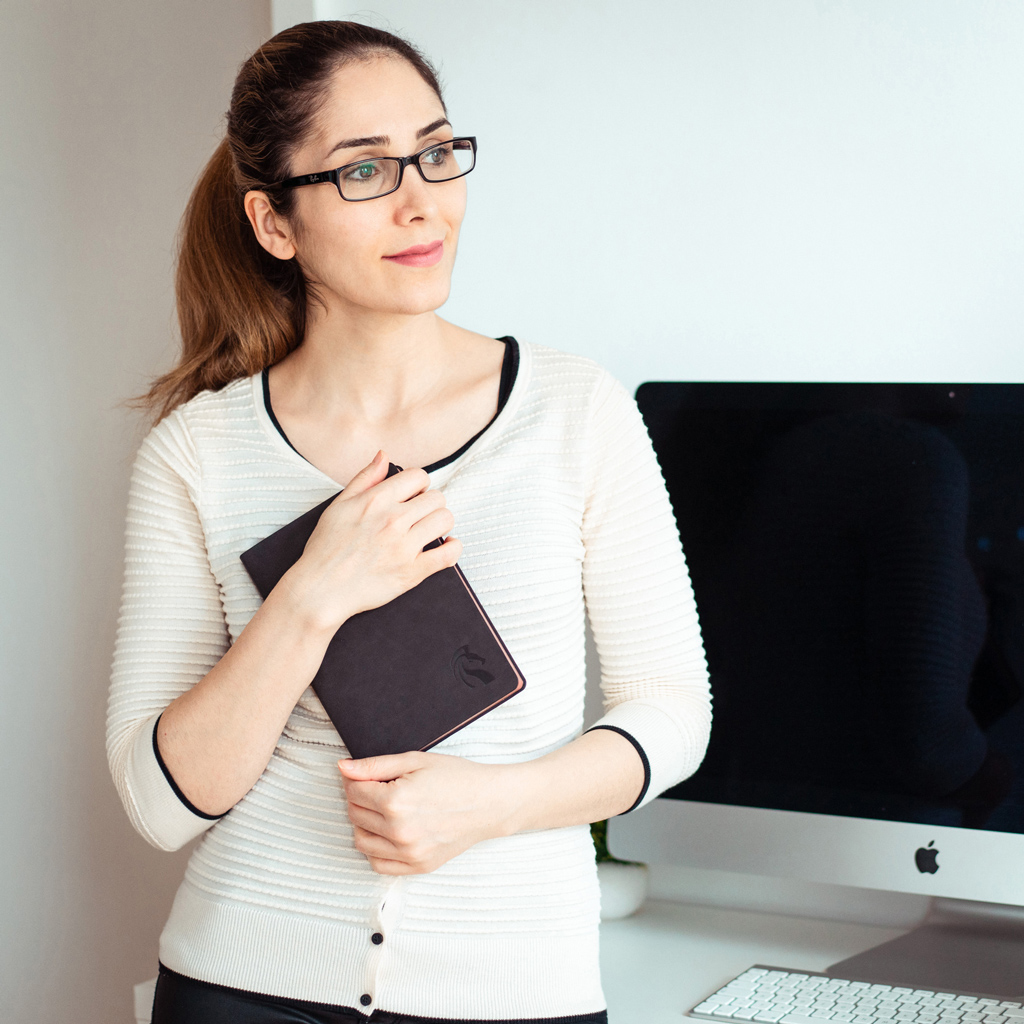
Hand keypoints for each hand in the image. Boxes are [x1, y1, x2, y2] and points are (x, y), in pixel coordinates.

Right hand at [278, 450, 461, 634]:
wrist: (320, 590)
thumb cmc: (326, 549)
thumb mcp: (339, 505)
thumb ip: (365, 478)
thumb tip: (384, 455)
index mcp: (376, 501)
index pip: (418, 476)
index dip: (419, 484)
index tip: (415, 495)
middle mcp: (393, 520)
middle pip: (436, 498)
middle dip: (431, 504)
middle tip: (421, 515)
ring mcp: (404, 547)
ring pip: (446, 520)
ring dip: (442, 523)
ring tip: (430, 529)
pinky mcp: (412, 572)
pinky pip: (449, 554)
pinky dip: (454, 548)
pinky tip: (448, 545)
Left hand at [338, 751, 515, 874]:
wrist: (490, 803)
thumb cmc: (457, 777)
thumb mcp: (415, 761)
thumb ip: (375, 766)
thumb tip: (343, 768)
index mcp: (396, 801)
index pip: (353, 791)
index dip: (355, 779)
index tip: (365, 775)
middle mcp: (399, 831)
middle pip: (354, 815)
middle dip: (359, 798)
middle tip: (379, 788)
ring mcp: (408, 853)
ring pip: (361, 841)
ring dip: (364, 823)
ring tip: (384, 809)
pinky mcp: (417, 867)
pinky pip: (378, 864)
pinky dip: (376, 848)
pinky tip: (389, 831)